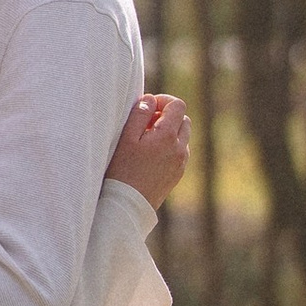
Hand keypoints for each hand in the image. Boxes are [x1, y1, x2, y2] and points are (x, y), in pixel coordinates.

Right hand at [107, 90, 188, 206]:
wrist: (127, 205)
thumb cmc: (122, 169)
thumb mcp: (126, 137)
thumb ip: (139, 114)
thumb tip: (150, 100)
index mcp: (167, 135)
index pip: (177, 105)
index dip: (163, 101)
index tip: (147, 107)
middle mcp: (180, 148)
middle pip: (183, 119)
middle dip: (167, 116)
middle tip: (145, 124)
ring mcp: (181, 163)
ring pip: (183, 136)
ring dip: (169, 132)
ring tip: (146, 140)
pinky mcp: (178, 174)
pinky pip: (180, 152)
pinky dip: (170, 146)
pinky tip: (150, 155)